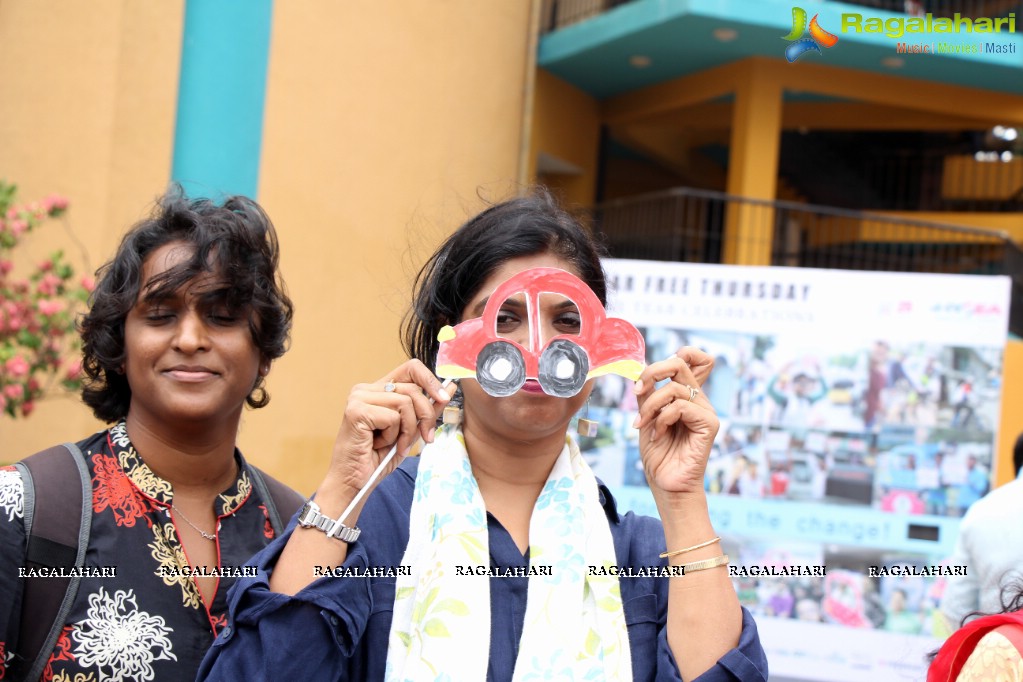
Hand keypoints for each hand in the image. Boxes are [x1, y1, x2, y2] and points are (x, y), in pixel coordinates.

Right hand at [325, 359, 450, 494]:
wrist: (354, 482)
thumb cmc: (378, 458)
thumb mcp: (411, 430)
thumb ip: (427, 409)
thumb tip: (450, 388)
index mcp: (379, 390)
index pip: (411, 368)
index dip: (430, 380)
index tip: (444, 398)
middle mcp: (366, 389)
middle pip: (413, 389)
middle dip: (425, 416)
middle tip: (424, 438)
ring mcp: (359, 398)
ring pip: (405, 403)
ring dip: (407, 431)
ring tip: (395, 444)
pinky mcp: (356, 411)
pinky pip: (393, 417)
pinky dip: (393, 436)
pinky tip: (378, 445)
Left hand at [633, 347, 718, 495]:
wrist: (666, 483)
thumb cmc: (658, 453)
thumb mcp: (646, 416)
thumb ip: (647, 393)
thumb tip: (640, 369)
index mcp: (685, 394)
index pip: (691, 357)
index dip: (673, 354)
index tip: (646, 378)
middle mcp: (698, 399)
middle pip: (680, 362)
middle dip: (652, 372)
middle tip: (637, 391)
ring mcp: (705, 410)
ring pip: (674, 388)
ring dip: (650, 406)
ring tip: (642, 425)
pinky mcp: (710, 424)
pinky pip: (680, 407)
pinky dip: (662, 419)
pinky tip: (658, 435)